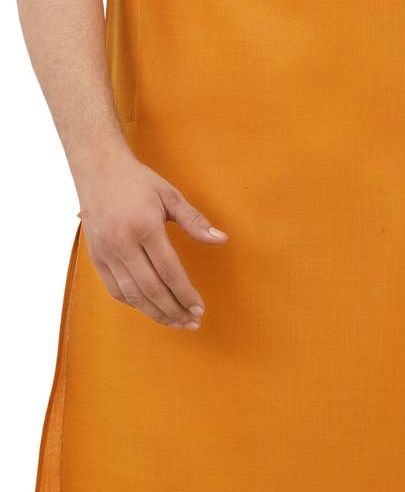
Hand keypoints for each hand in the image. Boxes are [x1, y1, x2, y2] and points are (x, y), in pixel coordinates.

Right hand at [76, 144, 227, 328]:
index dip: (186, 293)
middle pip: (151, 289)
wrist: (97, 169)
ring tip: (175, 322)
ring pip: (132, 295)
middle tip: (192, 322)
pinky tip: (151, 308)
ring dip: (156, 313)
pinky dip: (134, 303)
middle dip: (174, 310)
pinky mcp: (96, 257)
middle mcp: (122, 243)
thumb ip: (195, 221)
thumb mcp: (170, 195)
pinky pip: (115, 290)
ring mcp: (106, 252)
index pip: (169, 271)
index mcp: (144, 227)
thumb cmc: (137, 181)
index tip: (200, 308)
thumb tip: (221, 239)